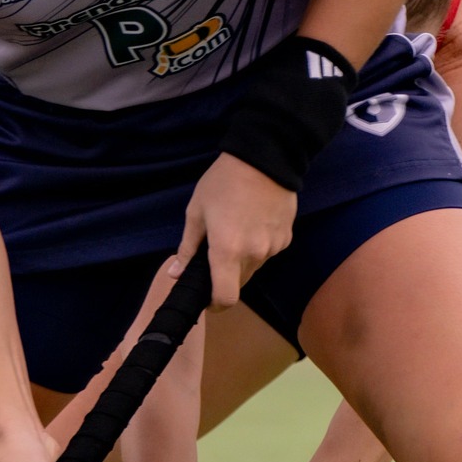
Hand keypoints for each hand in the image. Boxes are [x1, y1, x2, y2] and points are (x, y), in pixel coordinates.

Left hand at [177, 153, 296, 308]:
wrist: (266, 158)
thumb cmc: (223, 183)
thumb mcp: (197, 212)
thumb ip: (187, 248)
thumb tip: (175, 274)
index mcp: (227, 252)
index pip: (225, 298)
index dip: (215, 304)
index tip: (207, 297)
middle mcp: (254, 256)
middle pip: (239, 284)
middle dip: (226, 277)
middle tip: (216, 253)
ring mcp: (273, 248)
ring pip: (254, 267)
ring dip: (243, 260)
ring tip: (236, 230)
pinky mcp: (286, 237)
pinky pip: (268, 252)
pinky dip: (259, 246)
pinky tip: (254, 222)